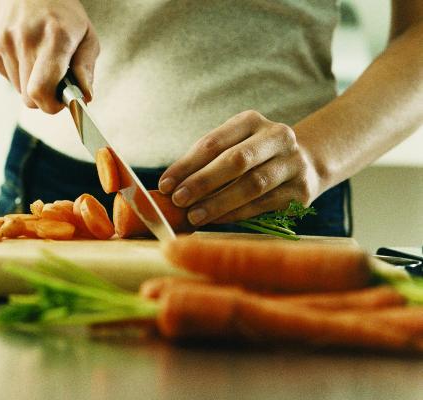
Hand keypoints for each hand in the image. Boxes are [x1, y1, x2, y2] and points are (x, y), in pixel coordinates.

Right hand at [0, 0, 99, 113]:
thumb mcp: (86, 35)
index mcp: (54, 38)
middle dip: (42, 95)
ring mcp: (2, 39)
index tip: (58, 102)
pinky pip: (4, 74)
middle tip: (53, 80)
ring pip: (16, 87)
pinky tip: (23, 50)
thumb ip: (86, 68)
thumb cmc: (63, 13)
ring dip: (28, 81)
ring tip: (37, 57)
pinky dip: (15, 70)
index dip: (50, 105)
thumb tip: (83, 97)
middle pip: (28, 96)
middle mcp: (25, 38)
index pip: (40, 91)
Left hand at [158, 110, 323, 225]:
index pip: (213, 143)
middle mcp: (277, 137)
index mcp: (251, 121)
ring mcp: (293, 163)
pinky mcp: (301, 191)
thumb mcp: (232, 146)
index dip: (186, 165)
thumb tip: (169, 187)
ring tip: (194, 215)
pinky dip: (236, 214)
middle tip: (179, 200)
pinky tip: (216, 220)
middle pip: (236, 160)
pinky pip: (263, 204)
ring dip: (219, 203)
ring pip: (252, 184)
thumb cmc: (252, 157)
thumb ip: (204, 162)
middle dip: (203, 182)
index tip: (165, 185)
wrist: (306, 164)